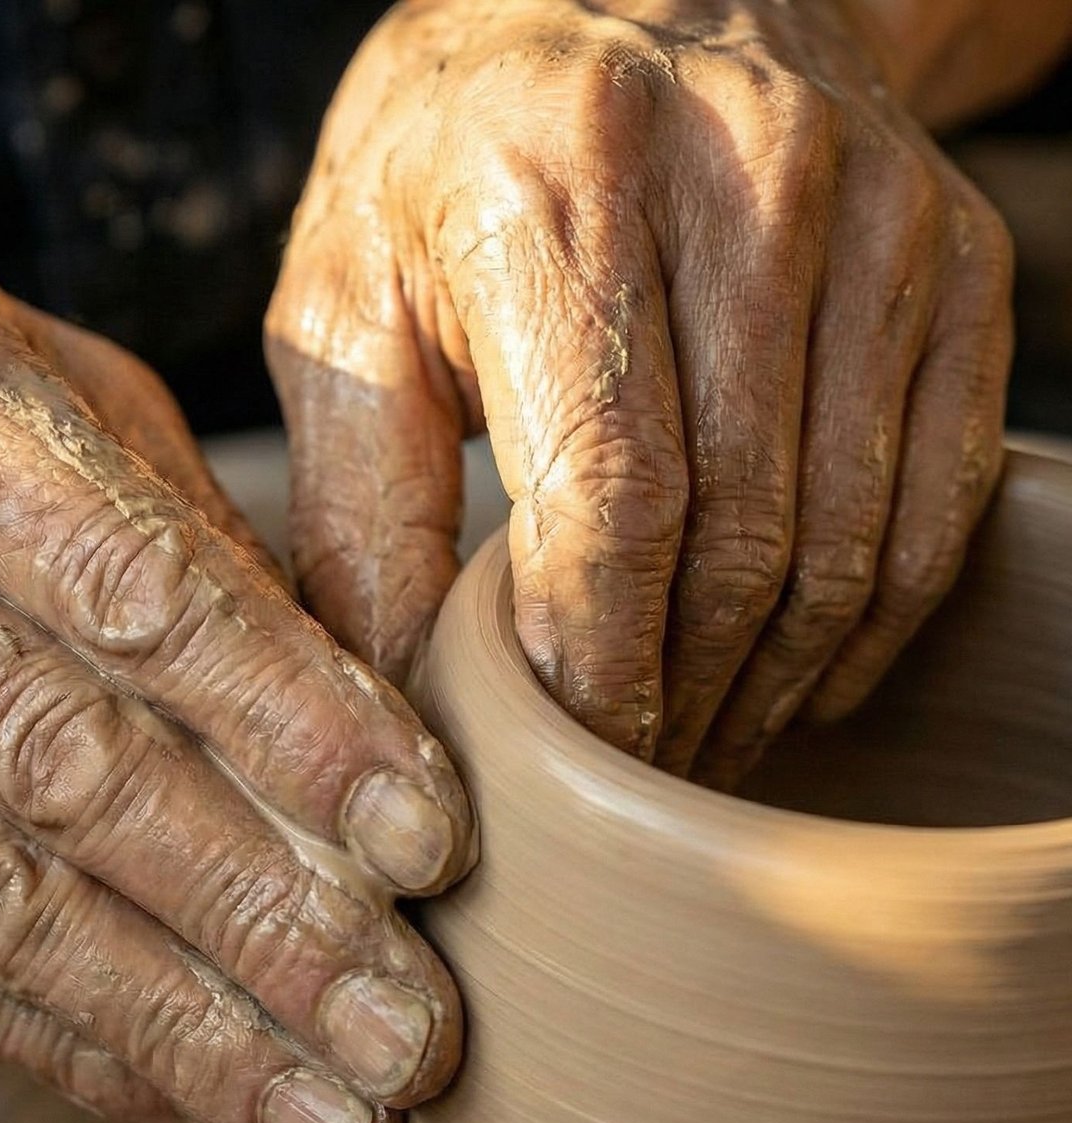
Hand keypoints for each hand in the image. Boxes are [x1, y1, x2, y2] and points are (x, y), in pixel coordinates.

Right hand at [0, 213, 473, 1122]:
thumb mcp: (13, 366)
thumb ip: (176, 522)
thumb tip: (354, 721)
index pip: (126, 586)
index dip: (294, 724)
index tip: (434, 843)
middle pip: (61, 772)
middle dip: (265, 925)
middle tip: (418, 1038)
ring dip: (187, 1038)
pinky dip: (72, 1051)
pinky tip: (200, 1106)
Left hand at [267, 0, 1013, 784]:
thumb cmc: (450, 167)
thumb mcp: (345, 305)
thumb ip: (354, 508)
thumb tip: (390, 709)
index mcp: (551, 187)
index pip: (610, 497)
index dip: (600, 669)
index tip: (575, 763)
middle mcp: (737, 178)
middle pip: (738, 533)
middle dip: (684, 700)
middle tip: (628, 781)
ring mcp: (868, 214)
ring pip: (847, 535)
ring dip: (771, 683)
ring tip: (698, 749)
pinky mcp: (948, 254)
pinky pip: (938, 495)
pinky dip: (870, 622)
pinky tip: (794, 678)